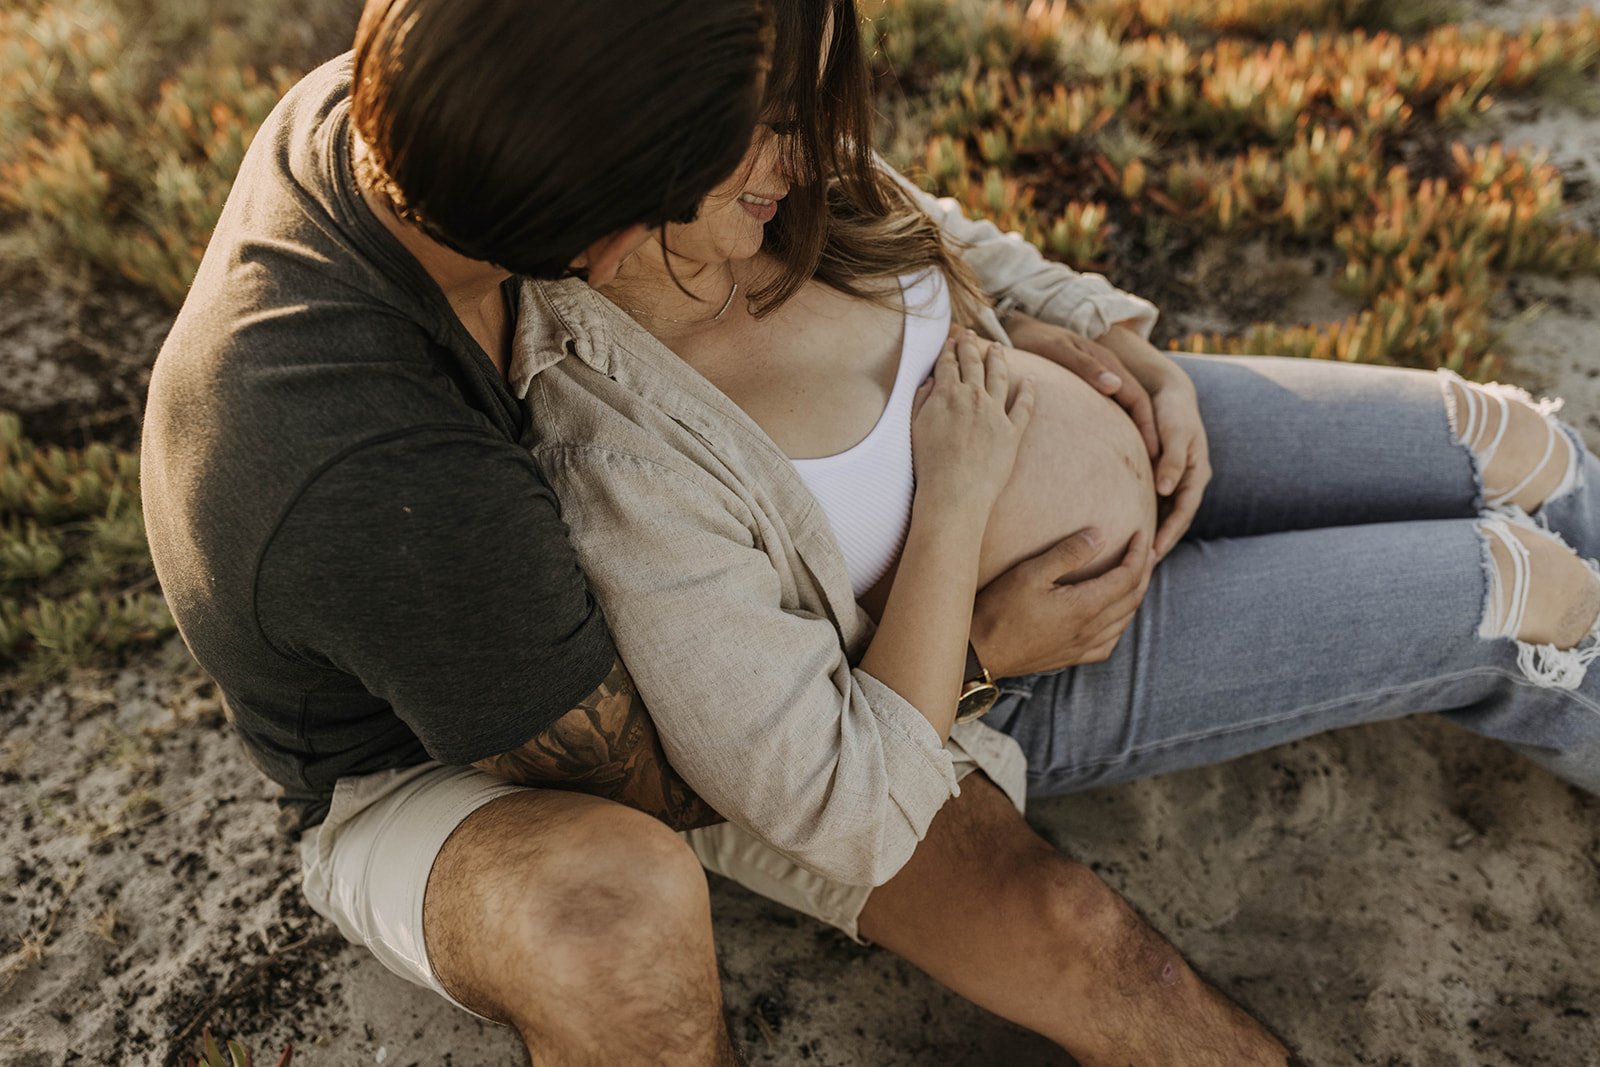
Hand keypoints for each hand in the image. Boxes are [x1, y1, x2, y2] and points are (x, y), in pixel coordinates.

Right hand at [910, 330, 1035, 511]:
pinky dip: (1029, 391)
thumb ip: (922, 399)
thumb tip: (931, 382)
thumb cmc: (929, 464)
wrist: (954, 492)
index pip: (949, 364)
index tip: (951, 340)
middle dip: (971, 346)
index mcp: (947, 394)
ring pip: (1000, 377)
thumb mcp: (915, 426)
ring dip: (998, 359)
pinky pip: (1024, 405)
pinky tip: (1031, 380)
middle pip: (974, 364)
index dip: (949, 350)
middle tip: (970, 334)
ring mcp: (996, 413)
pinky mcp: (1012, 432)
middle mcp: (974, 397)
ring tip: (998, 348)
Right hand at [970, 528, 1154, 676]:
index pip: (1127, 577)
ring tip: (1137, 576)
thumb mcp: (1030, 573)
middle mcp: (1090, 630)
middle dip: (1144, 571)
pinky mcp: (1071, 658)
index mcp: (1084, 607)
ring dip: (1135, 595)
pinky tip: (1115, 617)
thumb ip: (1068, 553)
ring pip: (1125, 621)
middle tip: (1147, 550)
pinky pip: (1109, 642)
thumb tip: (1101, 535)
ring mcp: (1082, 647)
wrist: (980, 653)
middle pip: (1132, 598)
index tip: (1141, 534)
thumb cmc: (999, 609)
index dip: (1139, 554)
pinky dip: (1121, 624)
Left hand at [1003, 311, 1159, 457]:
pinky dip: (1115, 427)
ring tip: (1140, 463)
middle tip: (1156, 467)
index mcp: (1107, 362)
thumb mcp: (1059, 350)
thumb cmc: (1035, 341)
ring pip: (1124, 408)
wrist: (1016, 332)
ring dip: (1134, 432)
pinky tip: (1111, 447)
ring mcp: (1098, 379)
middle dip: (1147, 434)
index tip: (1155, 452)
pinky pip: (1107, 409)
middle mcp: (1107, 371)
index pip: (1137, 397)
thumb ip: (1085, 367)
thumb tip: (1115, 386)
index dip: (1148, 425)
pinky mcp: (1086, 386)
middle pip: (1136, 406)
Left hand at [1092, 326, 1210, 557]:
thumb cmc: (1172, 409)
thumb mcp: (1175, 431)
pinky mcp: (1161, 476)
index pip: (1185, 511)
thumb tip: (1165, 489)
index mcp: (1197, 473)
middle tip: (1141, 568)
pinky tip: (1126, 532)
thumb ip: (1172, 458)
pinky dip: (1144, 518)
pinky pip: (1154, 503)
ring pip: (1165, 514)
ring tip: (1133, 559)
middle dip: (1161, 543)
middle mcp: (1188, 481)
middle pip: (1176, 519)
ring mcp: (1175, 480)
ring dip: (1153, 535)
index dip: (1171, 533)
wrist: (1167, 391)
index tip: (1154, 553)